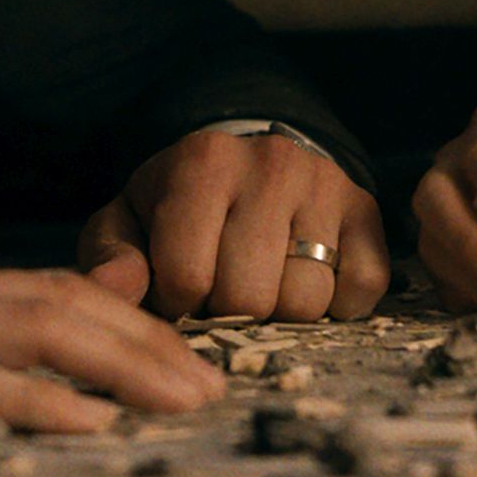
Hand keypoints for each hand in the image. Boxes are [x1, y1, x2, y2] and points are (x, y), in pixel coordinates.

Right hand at [0, 221, 224, 448]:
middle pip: (65, 303)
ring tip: (186, 402)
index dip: (125, 320)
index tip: (182, 360)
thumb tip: (8, 326)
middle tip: (213, 387)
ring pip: (39, 332)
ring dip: (124, 366)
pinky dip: (37, 401)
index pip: (46, 290)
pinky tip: (89, 423)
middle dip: (150, 342)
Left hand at [77, 127, 387, 321]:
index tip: (177, 293)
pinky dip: (338, 305)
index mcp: (203, 162)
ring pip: (307, 301)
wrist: (248, 163)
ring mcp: (325, 184)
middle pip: (249, 297)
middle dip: (228, 313)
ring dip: (281, 314)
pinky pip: (363, 288)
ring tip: (262, 285)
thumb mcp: (129, 221)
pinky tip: (308, 280)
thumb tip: (113, 289)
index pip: (187, 275)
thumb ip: (110, 257)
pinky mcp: (366, 209)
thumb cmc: (178, 206)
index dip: (176, 304)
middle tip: (220, 294)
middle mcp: (271, 163)